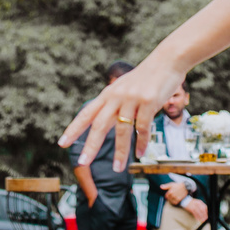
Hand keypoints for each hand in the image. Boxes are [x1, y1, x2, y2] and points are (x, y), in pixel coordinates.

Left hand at [58, 58, 183, 171]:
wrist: (168, 60)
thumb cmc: (146, 77)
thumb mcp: (125, 87)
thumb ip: (114, 103)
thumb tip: (102, 122)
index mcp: (109, 94)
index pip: (86, 113)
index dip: (73, 129)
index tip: (62, 143)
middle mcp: (117, 96)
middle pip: (100, 124)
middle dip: (91, 145)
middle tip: (82, 162)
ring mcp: (133, 98)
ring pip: (123, 130)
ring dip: (120, 152)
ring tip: (117, 169)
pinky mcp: (149, 101)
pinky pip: (143, 127)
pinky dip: (141, 142)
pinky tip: (140, 153)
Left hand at [161, 182, 188, 205]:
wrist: (185, 187)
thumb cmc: (177, 185)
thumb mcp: (171, 184)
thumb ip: (165, 186)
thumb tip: (160, 187)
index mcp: (170, 191)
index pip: (166, 196)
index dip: (167, 195)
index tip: (168, 195)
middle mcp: (172, 195)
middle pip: (169, 199)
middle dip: (169, 198)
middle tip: (171, 196)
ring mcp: (176, 198)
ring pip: (171, 201)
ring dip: (171, 200)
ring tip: (173, 198)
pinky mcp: (179, 199)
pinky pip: (175, 203)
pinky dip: (174, 202)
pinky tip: (175, 200)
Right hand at [183, 198, 207, 221]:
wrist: (185, 200)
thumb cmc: (193, 202)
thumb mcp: (198, 202)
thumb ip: (202, 206)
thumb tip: (206, 211)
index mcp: (200, 202)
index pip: (205, 207)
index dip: (207, 212)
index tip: (207, 215)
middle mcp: (197, 204)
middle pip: (202, 210)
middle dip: (204, 215)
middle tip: (206, 218)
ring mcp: (194, 206)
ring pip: (199, 212)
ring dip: (201, 217)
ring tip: (202, 220)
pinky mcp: (191, 209)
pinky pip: (195, 213)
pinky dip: (197, 217)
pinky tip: (198, 219)